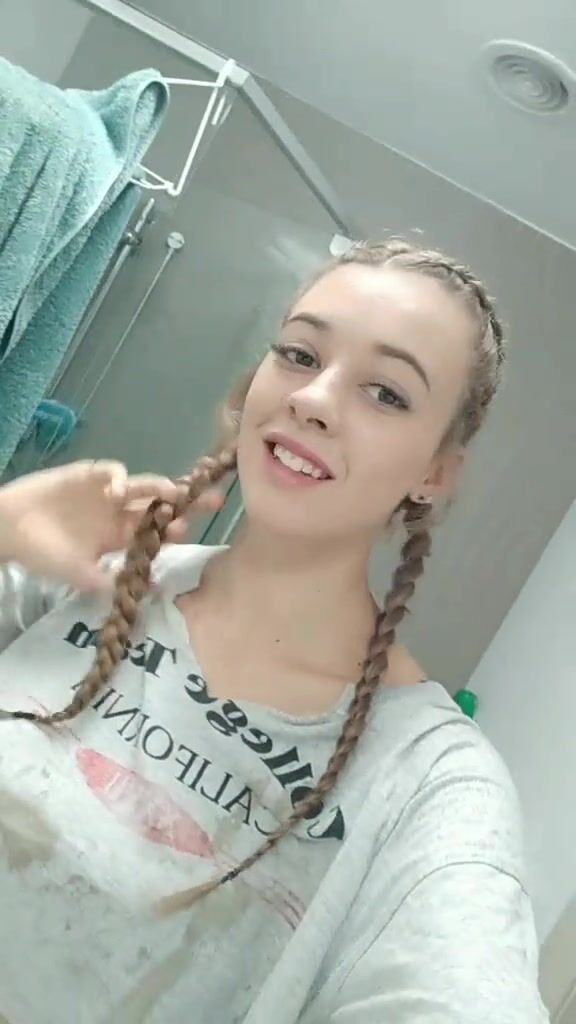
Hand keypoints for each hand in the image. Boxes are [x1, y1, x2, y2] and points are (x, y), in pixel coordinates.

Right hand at [0, 460, 221, 590]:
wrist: (8, 528)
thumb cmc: (42, 554)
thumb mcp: (78, 575)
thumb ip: (109, 581)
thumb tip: (150, 590)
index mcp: (120, 536)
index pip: (156, 532)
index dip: (173, 529)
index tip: (186, 530)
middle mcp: (120, 512)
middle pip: (161, 504)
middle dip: (186, 502)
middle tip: (211, 500)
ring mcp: (107, 491)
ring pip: (143, 486)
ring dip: (161, 487)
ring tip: (175, 491)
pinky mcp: (89, 473)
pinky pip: (113, 471)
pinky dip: (120, 477)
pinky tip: (119, 491)